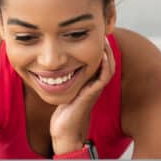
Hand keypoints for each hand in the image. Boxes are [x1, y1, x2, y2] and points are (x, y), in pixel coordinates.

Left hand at [49, 37, 115, 152]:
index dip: (99, 46)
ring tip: (105, 39)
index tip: (94, 32)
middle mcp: (95, 84)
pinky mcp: (92, 94)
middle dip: (105, 45)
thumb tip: (52, 65)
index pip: (99, 60)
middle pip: (107, 60)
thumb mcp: (63, 89)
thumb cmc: (62, 111)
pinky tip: (102, 54)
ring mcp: (95, 89)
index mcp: (90, 82)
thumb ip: (63, 78)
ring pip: (109, 67)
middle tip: (103, 31)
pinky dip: (105, 65)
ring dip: (108, 52)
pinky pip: (104, 77)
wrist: (64, 129)